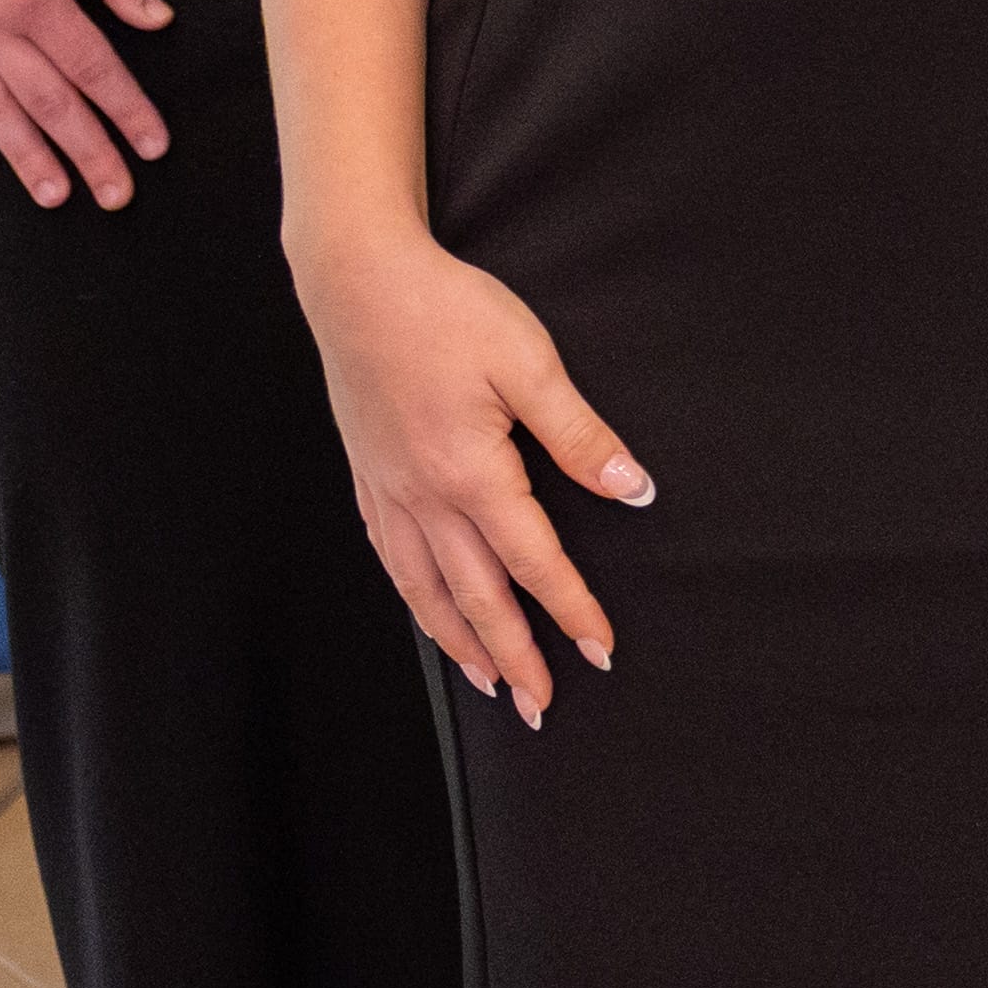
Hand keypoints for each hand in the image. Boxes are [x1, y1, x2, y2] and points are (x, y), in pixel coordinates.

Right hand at [292, 221, 647, 725]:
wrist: (356, 281)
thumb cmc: (446, 312)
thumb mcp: (530, 363)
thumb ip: (579, 433)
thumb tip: (631, 488)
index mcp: (471, 474)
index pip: (533, 562)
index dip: (571, 610)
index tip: (602, 650)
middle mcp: (424, 498)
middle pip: (476, 598)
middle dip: (515, 656)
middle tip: (542, 705)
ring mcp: (388, 493)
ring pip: (427, 591)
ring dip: (460, 644)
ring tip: (488, 684)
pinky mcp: (368, 478)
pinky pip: (393, 562)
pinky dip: (417, 602)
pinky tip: (429, 613)